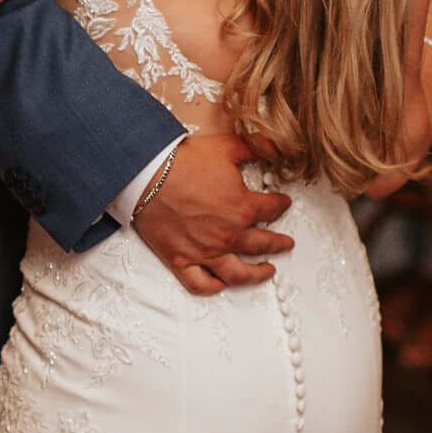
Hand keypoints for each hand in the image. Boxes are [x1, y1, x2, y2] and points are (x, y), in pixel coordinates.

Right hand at [133, 126, 290, 294]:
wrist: (145, 174)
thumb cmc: (183, 161)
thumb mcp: (226, 146)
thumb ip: (255, 147)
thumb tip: (275, 146)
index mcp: (243, 208)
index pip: (272, 209)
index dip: (281, 204)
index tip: (282, 203)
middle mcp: (229, 235)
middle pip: (263, 244)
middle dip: (278, 243)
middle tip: (286, 243)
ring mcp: (205, 251)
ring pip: (238, 273)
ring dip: (257, 274)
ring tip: (268, 270)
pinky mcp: (181, 260)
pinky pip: (201, 284)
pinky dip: (213, 286)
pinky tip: (222, 283)